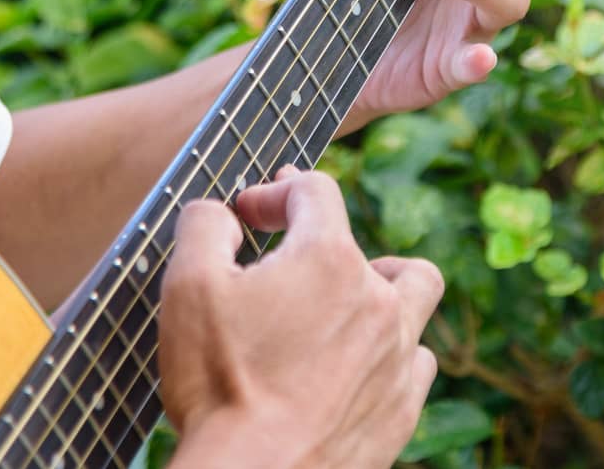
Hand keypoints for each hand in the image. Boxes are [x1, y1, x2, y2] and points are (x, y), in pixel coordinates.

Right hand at [160, 169, 442, 468]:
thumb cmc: (220, 384)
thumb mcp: (188, 286)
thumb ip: (206, 225)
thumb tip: (223, 214)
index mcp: (329, 260)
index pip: (315, 192)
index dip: (275, 192)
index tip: (247, 215)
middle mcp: (378, 301)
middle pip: (369, 244)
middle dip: (324, 244)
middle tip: (288, 265)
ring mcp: (398, 358)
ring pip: (415, 296)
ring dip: (381, 290)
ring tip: (345, 304)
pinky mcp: (402, 410)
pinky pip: (415, 361)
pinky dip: (390, 352)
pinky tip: (356, 365)